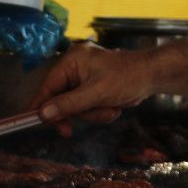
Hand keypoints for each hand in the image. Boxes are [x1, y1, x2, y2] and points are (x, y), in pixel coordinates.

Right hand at [27, 42, 148, 135]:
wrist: (153, 76)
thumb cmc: (128, 77)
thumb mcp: (96, 93)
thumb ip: (69, 104)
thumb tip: (43, 113)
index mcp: (72, 61)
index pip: (47, 86)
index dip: (41, 106)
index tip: (34, 123)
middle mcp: (74, 67)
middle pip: (60, 100)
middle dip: (78, 112)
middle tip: (78, 126)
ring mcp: (84, 78)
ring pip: (75, 107)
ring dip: (93, 114)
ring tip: (111, 109)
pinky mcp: (93, 87)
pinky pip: (87, 107)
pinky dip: (99, 111)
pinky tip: (114, 107)